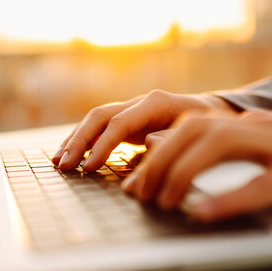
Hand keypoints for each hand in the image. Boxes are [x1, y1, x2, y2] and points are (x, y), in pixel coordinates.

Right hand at [52, 89, 235, 170]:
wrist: (212, 111)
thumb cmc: (208, 125)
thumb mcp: (197, 133)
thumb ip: (169, 141)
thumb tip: (143, 151)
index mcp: (155, 103)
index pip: (119, 123)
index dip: (102, 145)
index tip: (89, 168)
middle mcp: (138, 102)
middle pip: (99, 116)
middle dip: (79, 141)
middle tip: (64, 165)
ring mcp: (130, 109)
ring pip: (94, 120)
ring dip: (75, 140)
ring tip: (59, 162)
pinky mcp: (127, 120)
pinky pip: (99, 128)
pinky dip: (83, 141)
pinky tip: (71, 156)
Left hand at [122, 111, 271, 221]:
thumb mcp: (268, 144)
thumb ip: (224, 145)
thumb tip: (176, 149)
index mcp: (250, 125)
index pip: (188, 127)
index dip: (155, 152)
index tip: (133, 181)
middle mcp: (261, 128)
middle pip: (194, 131)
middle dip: (158, 161)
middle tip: (139, 194)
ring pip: (220, 146)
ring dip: (182, 173)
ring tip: (162, 203)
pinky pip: (265, 183)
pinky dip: (231, 198)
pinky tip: (205, 213)